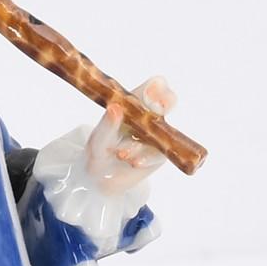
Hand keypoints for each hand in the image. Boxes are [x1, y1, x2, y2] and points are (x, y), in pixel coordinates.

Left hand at [86, 78, 177, 192]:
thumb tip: (115, 108)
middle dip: (166, 103)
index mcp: (133, 104)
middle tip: (156, 110)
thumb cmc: (98, 151)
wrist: (101, 179)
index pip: (152, 87)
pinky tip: (134, 162)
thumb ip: (107, 125)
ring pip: (163, 131)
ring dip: (143, 142)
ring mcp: (157, 135)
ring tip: (122, 154)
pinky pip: (161, 153)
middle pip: (168, 101)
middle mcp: (149, 116)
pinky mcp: (160, 155)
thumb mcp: (98, 140)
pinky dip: (147, 157)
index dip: (155, 87)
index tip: (149, 95)